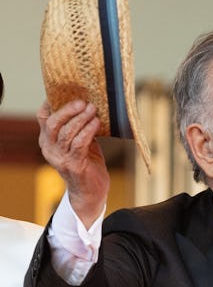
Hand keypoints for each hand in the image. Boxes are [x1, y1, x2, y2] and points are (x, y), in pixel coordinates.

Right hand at [37, 99, 109, 227]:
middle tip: (83, 102)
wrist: (91, 193)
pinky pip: (79, 143)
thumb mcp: (80, 143)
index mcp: (47, 141)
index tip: (67, 93)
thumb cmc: (87, 165)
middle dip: (68, 110)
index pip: (43, 118)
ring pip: (67, 132)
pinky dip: (88, 131)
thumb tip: (88, 105)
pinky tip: (96, 123)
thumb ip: (78, 128)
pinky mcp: (74, 165)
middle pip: (53, 123)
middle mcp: (49, 149)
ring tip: (93, 110)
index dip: (53, 103)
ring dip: (81, 119)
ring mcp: (60, 158)